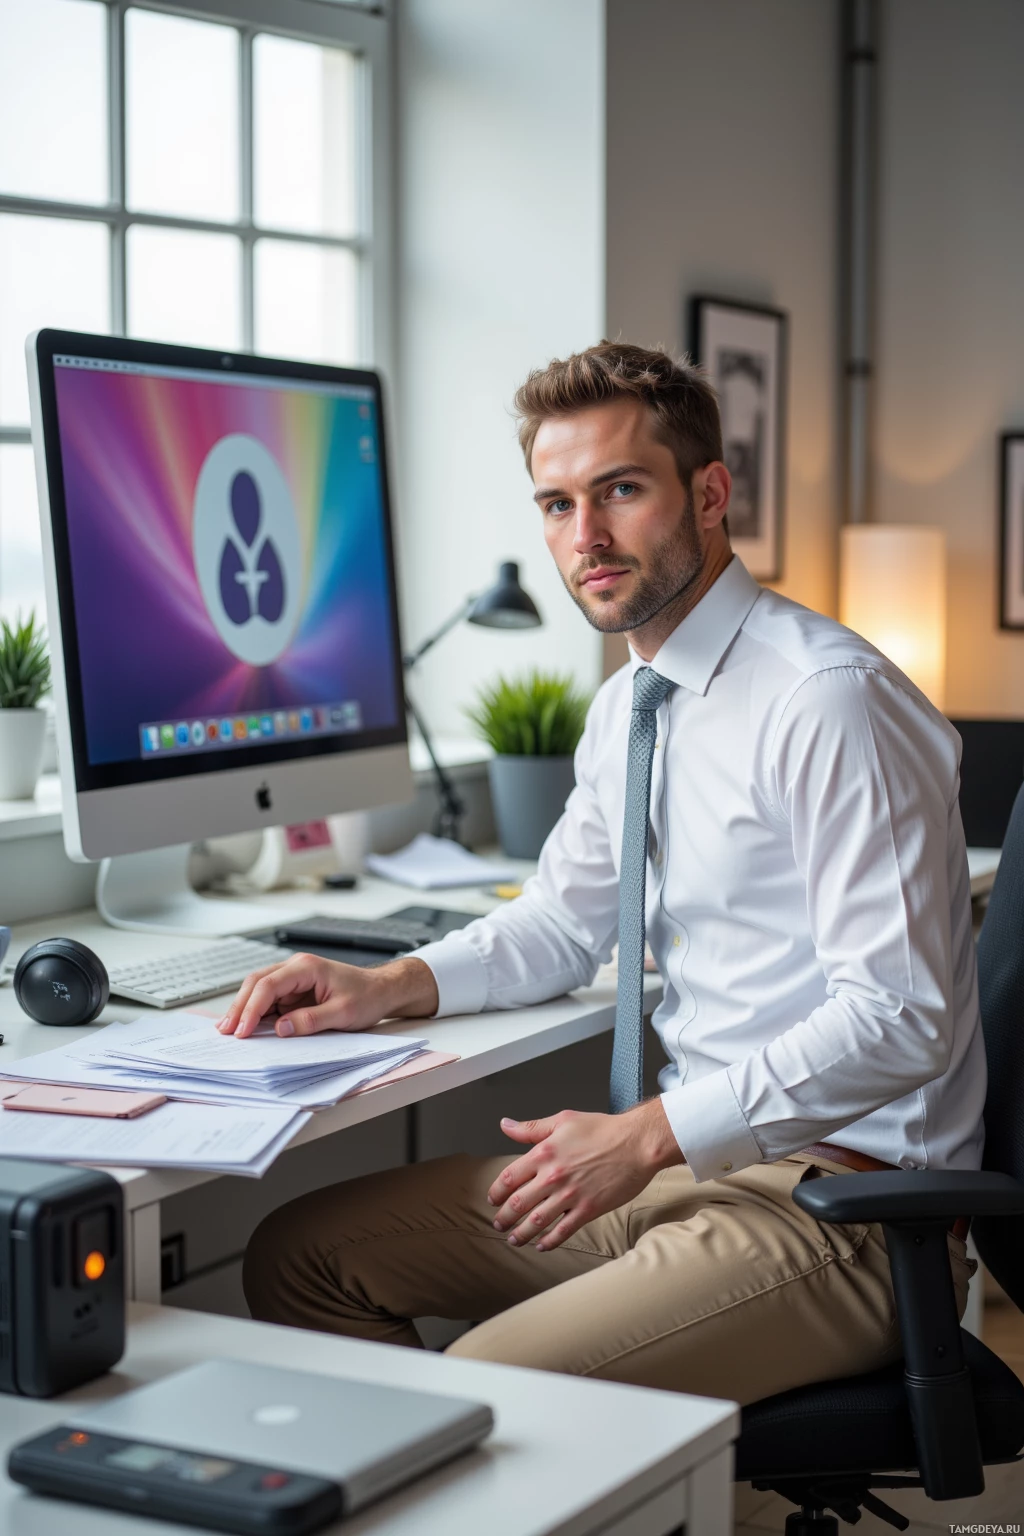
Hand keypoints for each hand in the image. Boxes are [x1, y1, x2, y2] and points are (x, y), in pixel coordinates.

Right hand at [216, 953, 438, 1038]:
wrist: (382, 990)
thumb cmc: (367, 996)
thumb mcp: (343, 1013)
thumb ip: (310, 1020)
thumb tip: (279, 1028)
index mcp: (307, 967)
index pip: (268, 985)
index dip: (251, 1008)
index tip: (242, 1030)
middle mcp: (296, 968)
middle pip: (256, 983)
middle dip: (239, 1007)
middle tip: (226, 1031)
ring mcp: (294, 978)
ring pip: (259, 990)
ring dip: (244, 1009)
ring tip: (229, 1031)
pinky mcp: (295, 990)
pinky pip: (270, 999)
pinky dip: (256, 1012)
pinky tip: (247, 1026)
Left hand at [487, 1100, 681, 1251]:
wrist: (637, 1143)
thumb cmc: (603, 1129)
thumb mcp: (564, 1120)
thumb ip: (532, 1127)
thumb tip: (506, 1125)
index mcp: (544, 1153)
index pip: (509, 1177)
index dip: (496, 1191)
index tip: (493, 1199)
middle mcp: (553, 1176)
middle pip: (518, 1203)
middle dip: (504, 1217)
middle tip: (498, 1224)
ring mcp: (570, 1195)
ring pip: (536, 1222)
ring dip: (521, 1234)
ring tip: (514, 1239)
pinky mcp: (588, 1210)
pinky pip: (563, 1231)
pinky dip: (549, 1242)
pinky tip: (542, 1245)